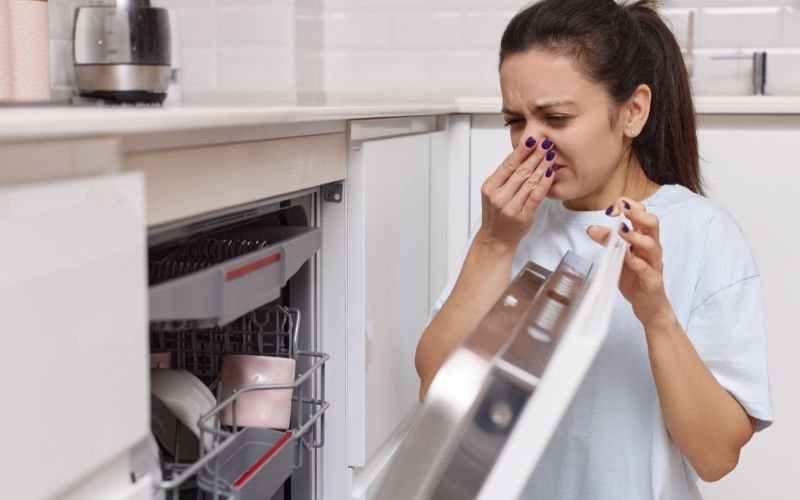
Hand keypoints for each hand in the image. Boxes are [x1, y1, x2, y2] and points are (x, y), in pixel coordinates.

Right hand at [477, 136, 556, 251]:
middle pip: (520, 171)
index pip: (507, 164)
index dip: (521, 151)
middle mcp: (498, 196)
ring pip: (529, 182)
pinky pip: (536, 196)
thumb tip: (522, 154)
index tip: (532, 139)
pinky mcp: (523, 216)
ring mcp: (510, 207)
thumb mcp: (495, 193)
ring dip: (542, 166)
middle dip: (535, 155)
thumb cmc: (497, 214)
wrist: (496, 238)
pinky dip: (544, 183)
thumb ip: (505, 177)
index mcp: (490, 187)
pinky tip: (550, 173)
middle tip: (546, 143)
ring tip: (551, 155)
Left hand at [587, 197, 672, 326]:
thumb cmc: (634, 278)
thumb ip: (608, 242)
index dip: (630, 206)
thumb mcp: (617, 257)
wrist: (649, 306)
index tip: (613, 206)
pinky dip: (636, 261)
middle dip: (637, 213)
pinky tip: (627, 256)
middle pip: (652, 223)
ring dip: (636, 236)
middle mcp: (651, 248)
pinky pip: (647, 269)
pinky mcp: (652, 280)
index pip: (642, 214)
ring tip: (622, 230)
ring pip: (651, 244)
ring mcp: (654, 264)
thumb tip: (591, 228)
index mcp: (644, 239)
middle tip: (622, 207)